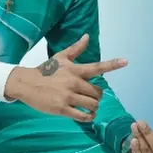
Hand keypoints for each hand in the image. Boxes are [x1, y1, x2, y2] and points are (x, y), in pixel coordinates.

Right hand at [4, 33, 126, 121]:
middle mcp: (73, 82)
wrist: (26, 83)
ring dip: (93, 107)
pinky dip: (88, 117)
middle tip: (90, 97)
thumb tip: (87, 36)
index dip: (113, 64)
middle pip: (97, 93)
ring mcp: (68, 96)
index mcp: (75, 70)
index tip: (126, 61)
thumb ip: (76, 48)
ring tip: (89, 107)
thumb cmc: (45, 70)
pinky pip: (82, 116)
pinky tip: (86, 115)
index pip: (97, 67)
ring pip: (92, 105)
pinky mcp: (62, 108)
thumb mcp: (61, 57)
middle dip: (96, 96)